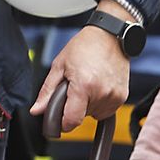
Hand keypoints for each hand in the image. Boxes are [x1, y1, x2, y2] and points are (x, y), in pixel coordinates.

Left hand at [30, 0, 132, 129]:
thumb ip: (47, 92)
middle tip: (74, 87)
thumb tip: (37, 110)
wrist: (110, 36)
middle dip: (74, 107)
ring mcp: (115, 96)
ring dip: (88, 105)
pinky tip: (97, 86)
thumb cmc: (84, 47)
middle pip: (82, 117)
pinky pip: (107, 110)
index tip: (59, 119)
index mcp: (84, 86)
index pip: (72, 121)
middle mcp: (102, 93)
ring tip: (87, 84)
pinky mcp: (123, 96)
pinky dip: (99, 103)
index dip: (62, 123)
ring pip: (94, 114)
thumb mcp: (59, 66)